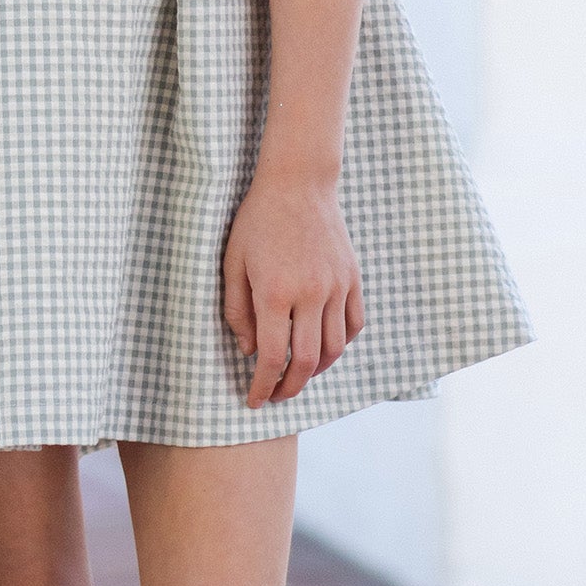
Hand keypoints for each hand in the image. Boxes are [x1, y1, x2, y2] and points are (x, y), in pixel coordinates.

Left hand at [222, 166, 362, 406]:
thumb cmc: (257, 222)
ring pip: (334, 348)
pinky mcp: (352, 279)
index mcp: (275, 293)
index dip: (262, 386)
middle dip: (290, 387)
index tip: (254, 400)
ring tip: (298, 374)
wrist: (298, 184)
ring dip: (316, 370)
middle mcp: (310, 294)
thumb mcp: (233, 263)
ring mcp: (336, 287)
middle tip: (276, 396)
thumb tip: (248, 352)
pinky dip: (340, 345)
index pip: (272, 357)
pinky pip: (353, 325)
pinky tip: (323, 348)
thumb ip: (237, 311)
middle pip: (307, 362)